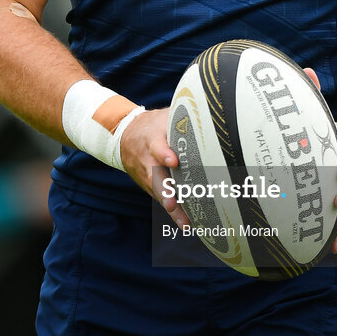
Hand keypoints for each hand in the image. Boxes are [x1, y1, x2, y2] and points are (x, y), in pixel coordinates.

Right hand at [119, 108, 191, 229]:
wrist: (124, 135)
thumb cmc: (154, 125)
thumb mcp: (164, 116)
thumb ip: (182, 118)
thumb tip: (212, 112)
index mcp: (153, 140)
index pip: (157, 147)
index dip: (164, 154)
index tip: (174, 161)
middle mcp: (148, 161)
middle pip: (155, 177)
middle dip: (164, 191)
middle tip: (172, 203)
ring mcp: (148, 176)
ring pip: (159, 193)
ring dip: (172, 207)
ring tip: (186, 222)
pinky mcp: (151, 186)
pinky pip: (162, 199)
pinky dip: (174, 212)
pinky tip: (188, 223)